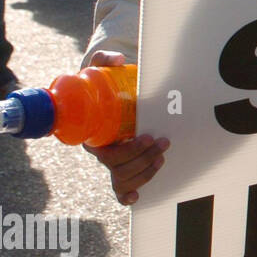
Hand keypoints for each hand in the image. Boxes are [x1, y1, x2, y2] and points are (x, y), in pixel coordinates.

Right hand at [80, 50, 167, 205]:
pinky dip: (125, 196)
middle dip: (142, 157)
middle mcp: (100, 152)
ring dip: (144, 171)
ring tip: (162, 156)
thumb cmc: (99, 87)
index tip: (145, 136)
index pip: (105, 153)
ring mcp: (110, 162)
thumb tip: (117, 59)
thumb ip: (103, 60)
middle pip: (117, 167)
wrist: (99, 95)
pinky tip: (137, 197)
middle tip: (163, 142)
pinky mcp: (120, 167)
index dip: (127, 151)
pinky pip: (118, 190)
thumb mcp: (98, 71)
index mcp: (93, 135)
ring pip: (122, 179)